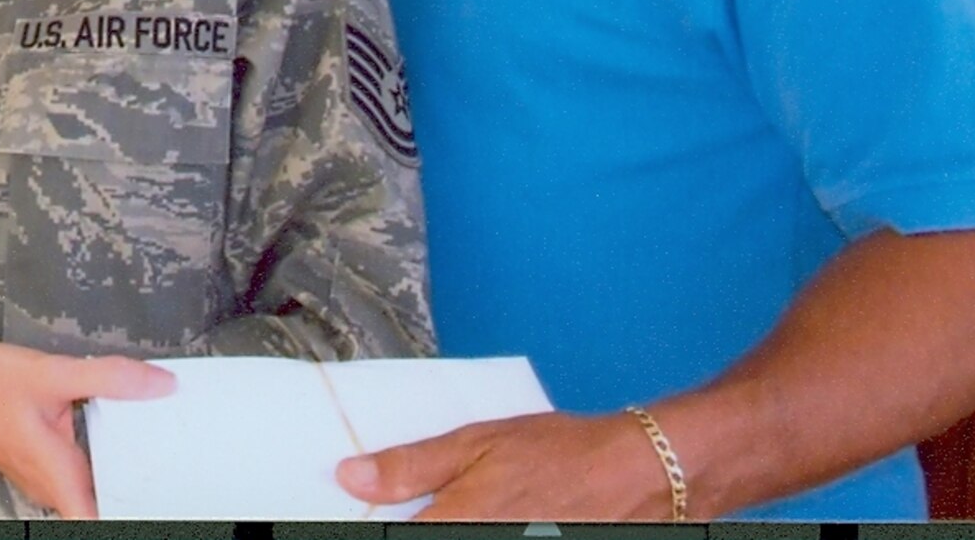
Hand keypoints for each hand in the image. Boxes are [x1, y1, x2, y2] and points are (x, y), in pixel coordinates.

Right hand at [0, 340, 175, 518]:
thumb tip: (160, 385)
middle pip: (99, 506)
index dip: (128, 519)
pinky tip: (122, 440)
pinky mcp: (37, 462)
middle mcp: (48, 484)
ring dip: (118, 479)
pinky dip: (101, 461)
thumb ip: (107, 378)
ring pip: (88, 490)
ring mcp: (41, 476)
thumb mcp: (50, 372)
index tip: (163, 509)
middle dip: (134, 496)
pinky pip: (77, 473)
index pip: (94, 521)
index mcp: (55, 473)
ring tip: (157, 460)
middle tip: (174, 477)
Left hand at [335, 409, 672, 521]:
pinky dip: (472, 528)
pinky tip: (480, 515)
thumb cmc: (561, 453)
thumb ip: (411, 465)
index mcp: (459, 520)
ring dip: (439, 522)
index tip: (336, 517)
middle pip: (426, 535)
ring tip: (460, 503)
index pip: (393, 532)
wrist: (638, 474)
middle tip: (407, 507)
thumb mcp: (479, 443)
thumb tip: (351, 476)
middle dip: (405, 521)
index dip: (368, 523)